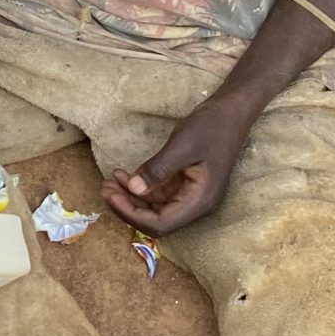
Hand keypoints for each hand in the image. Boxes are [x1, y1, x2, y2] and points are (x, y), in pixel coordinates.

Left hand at [102, 96, 252, 235]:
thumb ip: (158, 169)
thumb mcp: (181, 146)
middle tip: (104, 189)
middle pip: (156, 219)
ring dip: (130, 197)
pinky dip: (140, 186)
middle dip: (128, 207)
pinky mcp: (185, 184)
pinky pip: (158, 193)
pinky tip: (122, 175)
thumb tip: (134, 190)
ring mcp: (190, 195)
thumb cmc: (210, 127)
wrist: (230, 111)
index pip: (161, 224)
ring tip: (108, 181)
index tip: (112, 197)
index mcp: (199, 201)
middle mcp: (195, 204)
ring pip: (155, 207)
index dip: (133, 215)